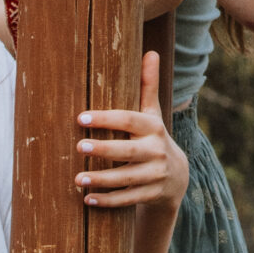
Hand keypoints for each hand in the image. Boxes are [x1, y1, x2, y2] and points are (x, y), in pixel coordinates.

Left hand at [75, 51, 188, 211]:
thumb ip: (147, 87)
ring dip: (101, 180)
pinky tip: (87, 199)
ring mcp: (155, 175)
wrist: (177, 176)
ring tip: (77, 179)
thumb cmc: (154, 139)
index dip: (106, 118)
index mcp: (153, 127)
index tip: (81, 118)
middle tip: (79, 147)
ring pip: (126, 178)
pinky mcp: (151, 194)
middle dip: (104, 149)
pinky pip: (127, 199)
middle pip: (128, 150)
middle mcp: (157, 151)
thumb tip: (151, 52)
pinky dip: (107, 201)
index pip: (128, 120)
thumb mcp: (153, 114)